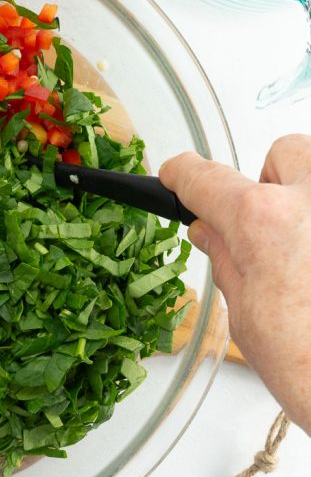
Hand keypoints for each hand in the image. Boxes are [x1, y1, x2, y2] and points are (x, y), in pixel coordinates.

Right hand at [160, 136, 310, 433]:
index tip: (179, 174)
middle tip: (273, 232)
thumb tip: (213, 234)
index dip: (184, 176)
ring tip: (310, 257)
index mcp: (264, 221)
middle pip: (283, 154)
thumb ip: (229, 264)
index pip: (206, 180)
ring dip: (310, 201)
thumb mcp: (249, 321)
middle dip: (272, 184)